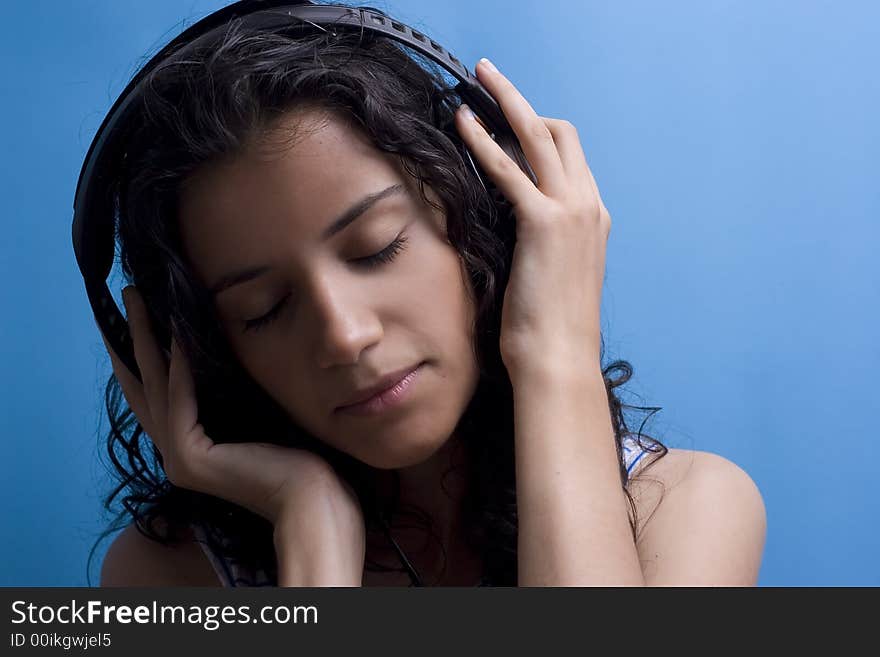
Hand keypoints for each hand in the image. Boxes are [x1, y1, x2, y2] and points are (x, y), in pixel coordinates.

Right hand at [101, 286, 364, 535]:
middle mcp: (174, 455)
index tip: (137, 314)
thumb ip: (231, 390)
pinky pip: (180, 401)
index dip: (141, 353)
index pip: (155, 393)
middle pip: (143, 385)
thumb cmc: (297, 458)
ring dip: (145, 339)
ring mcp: (178, 460)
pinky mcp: (190, 460)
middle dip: (132, 337)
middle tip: (128, 295)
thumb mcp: (255, 414)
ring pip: (153, 387)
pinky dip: (178, 366)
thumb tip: (224, 348)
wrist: (314, 497)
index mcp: (189, 446)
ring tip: (139, 300)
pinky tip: (177, 333)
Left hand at [455, 58, 610, 377]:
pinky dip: (484, 141)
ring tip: (479, 78)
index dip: (537, 131)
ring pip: (540, 135)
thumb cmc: (551, 328)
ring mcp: (572, 211)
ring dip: (508, 100)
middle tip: (491, 79)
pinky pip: (509, 170)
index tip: (506, 118)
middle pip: (561, 132)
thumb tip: (509, 223)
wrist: (560, 360)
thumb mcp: (552, 273)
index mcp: (594, 218)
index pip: (569, 156)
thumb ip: (541, 240)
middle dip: (524, 101)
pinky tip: (463, 124)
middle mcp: (589, 206)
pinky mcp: (544, 224)